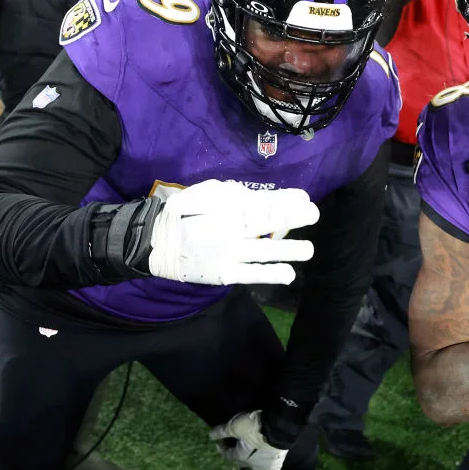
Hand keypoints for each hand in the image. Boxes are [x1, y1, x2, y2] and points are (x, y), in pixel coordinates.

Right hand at [148, 180, 318, 284]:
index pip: (261, 203)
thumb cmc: (182, 215)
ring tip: (309, 250)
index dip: (285, 201)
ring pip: (264, 251)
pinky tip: (289, 274)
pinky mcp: (225, 274)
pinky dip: (271, 274)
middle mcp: (231, 231)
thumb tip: (256, 195)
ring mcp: (229, 255)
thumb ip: (229, 194)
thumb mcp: (202, 194)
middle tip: (314, 214)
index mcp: (225, 210)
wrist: (154, 245)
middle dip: (292, 218)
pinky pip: (252, 275)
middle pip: (266, 223)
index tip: (305, 198)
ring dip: (289, 250)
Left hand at [209, 410, 288, 469]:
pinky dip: (266, 469)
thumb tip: (210, 436)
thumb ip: (222, 431)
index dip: (223, 449)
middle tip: (236, 455)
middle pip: (242, 465)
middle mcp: (252, 465)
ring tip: (250, 468)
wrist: (278, 427)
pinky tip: (266, 465)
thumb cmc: (254, 427)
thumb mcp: (235, 426)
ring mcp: (265, 466)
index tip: (219, 443)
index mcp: (240, 456)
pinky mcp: (277, 463)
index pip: (228, 455)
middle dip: (237, 461)